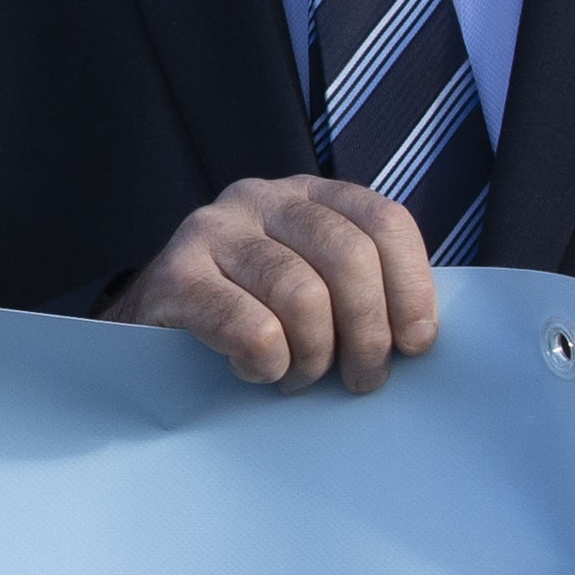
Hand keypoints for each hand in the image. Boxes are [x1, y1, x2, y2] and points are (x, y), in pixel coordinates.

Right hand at [100, 175, 437, 392]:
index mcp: (307, 194)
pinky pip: (250, 327)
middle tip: (362, 379)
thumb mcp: (315, 281)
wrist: (153, 326)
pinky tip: (259, 371)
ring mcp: (212, 230)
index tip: (415, 345)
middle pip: (348, 256)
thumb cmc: (254, 313)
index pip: (383, 222)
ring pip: (302, 294)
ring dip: (314, 356)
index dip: (412, 288)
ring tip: (302, 378)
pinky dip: (267, 363)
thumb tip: (422, 335)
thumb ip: (364, 286)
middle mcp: (259, 198)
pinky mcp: (173, 274)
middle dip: (368, 333)